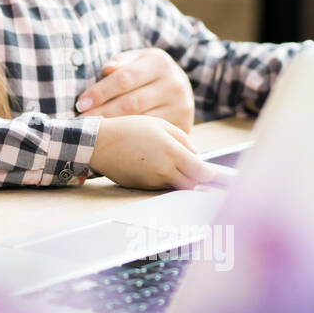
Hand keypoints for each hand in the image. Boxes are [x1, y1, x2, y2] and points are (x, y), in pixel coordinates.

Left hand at [75, 48, 194, 132]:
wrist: (178, 85)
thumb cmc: (145, 71)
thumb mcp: (134, 60)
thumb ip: (119, 63)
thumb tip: (106, 69)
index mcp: (159, 63)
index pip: (124, 79)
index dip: (100, 92)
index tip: (80, 104)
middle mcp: (174, 84)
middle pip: (131, 103)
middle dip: (102, 113)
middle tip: (81, 122)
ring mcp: (181, 107)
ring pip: (141, 122)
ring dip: (114, 129)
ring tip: (93, 132)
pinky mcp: (183, 125)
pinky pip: (152, 135)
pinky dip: (131, 138)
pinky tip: (114, 140)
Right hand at [89, 116, 220, 189]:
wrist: (99, 143)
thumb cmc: (129, 129)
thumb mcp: (158, 124)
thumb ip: (182, 138)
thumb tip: (196, 153)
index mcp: (171, 152)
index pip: (201, 171)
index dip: (211, 174)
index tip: (214, 172)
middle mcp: (164, 170)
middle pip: (192, 184)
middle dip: (198, 178)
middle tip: (198, 170)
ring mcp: (152, 181)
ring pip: (177, 187)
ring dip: (181, 179)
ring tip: (173, 165)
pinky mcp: (142, 187)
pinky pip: (161, 187)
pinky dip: (165, 180)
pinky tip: (156, 167)